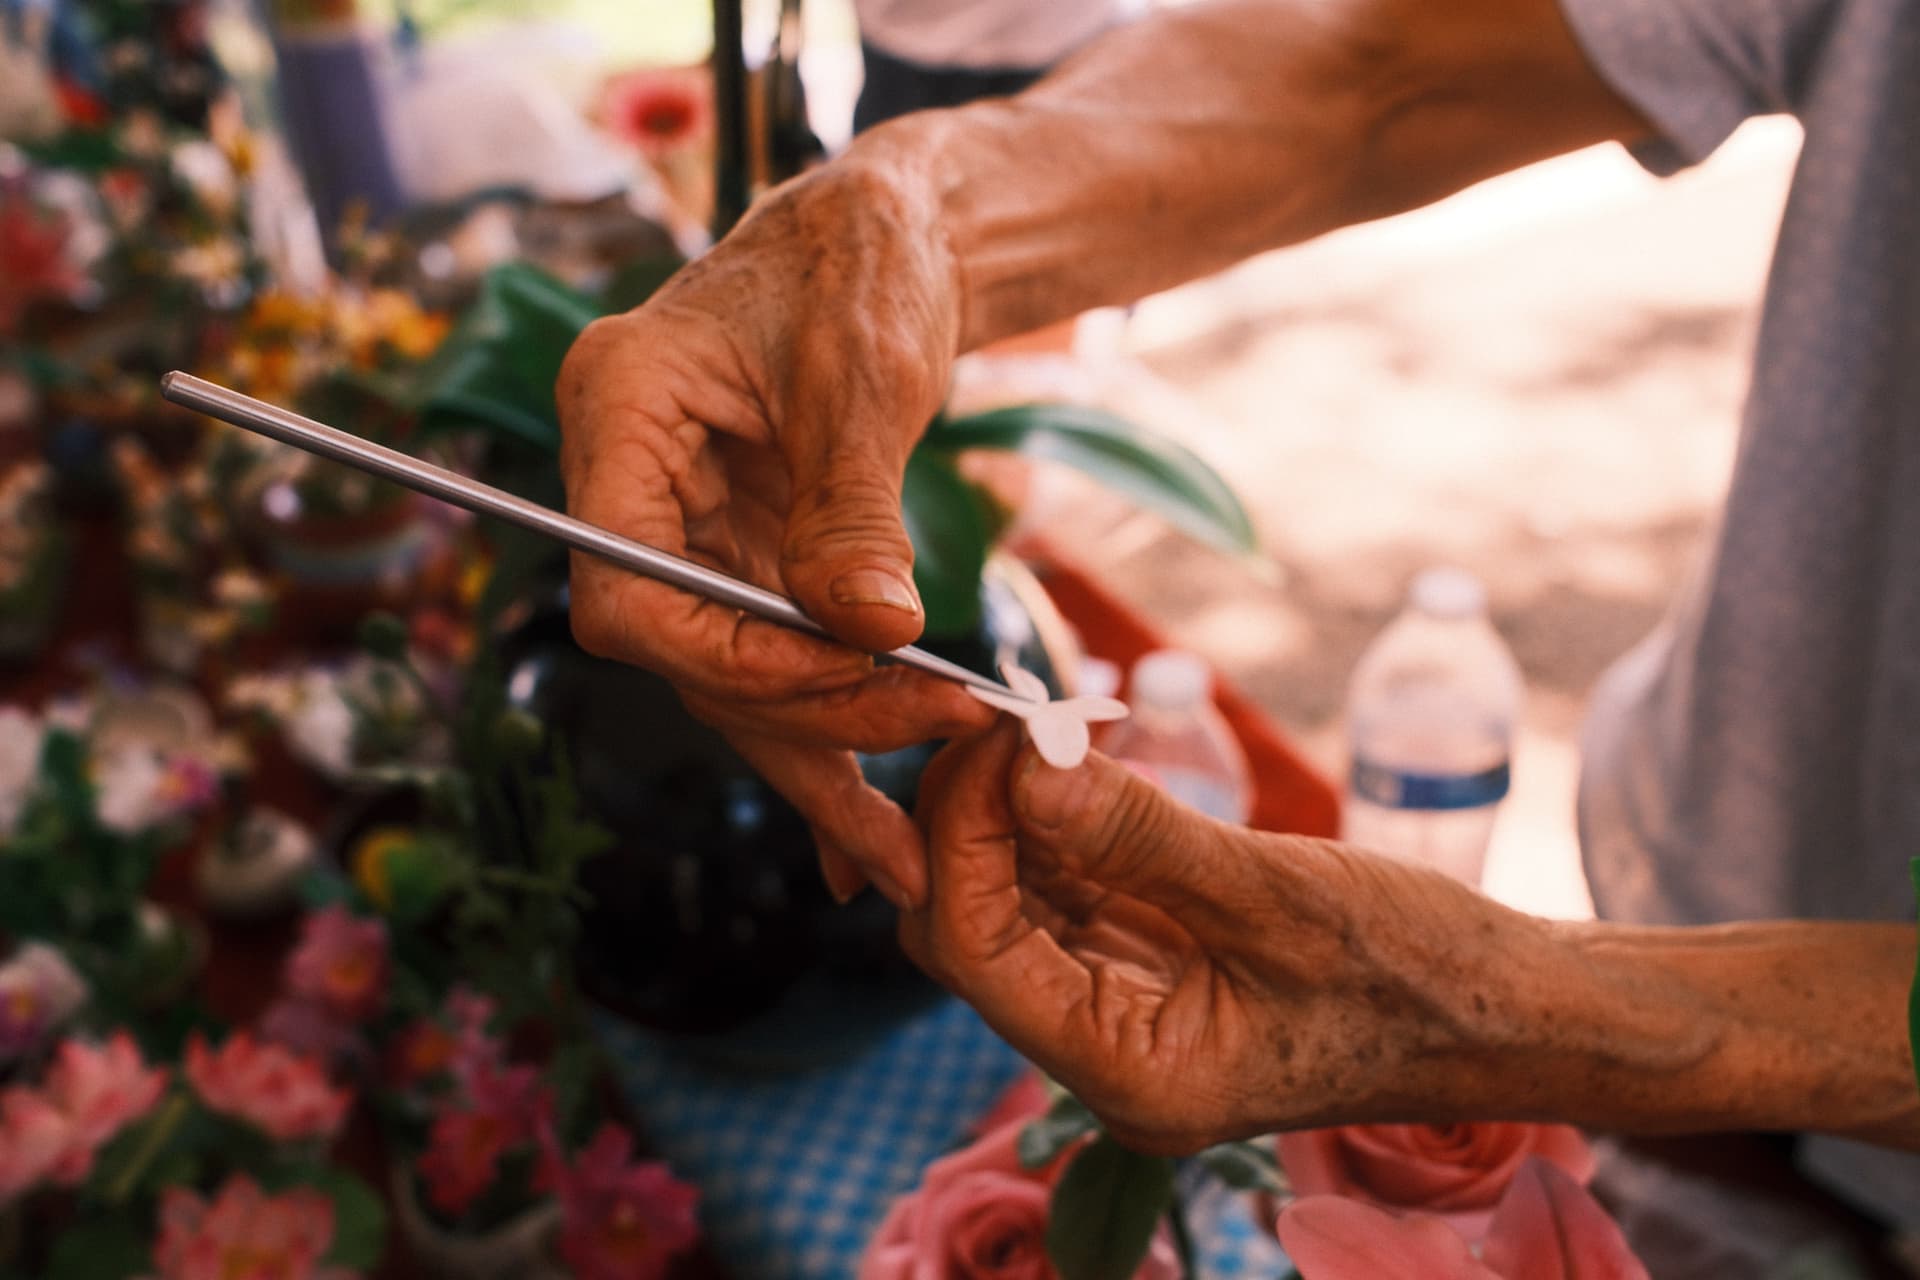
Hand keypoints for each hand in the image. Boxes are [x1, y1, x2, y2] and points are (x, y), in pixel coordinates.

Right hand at [558, 157, 994, 908]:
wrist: (890, 234)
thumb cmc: (864, 264)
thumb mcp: (863, 378)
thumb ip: (852, 510)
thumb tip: (867, 636)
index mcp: (617, 410)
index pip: (624, 586)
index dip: (727, 658)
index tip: (852, 679)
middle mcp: (627, 482)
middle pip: (684, 651)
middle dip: (802, 726)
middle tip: (917, 791)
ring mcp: (682, 525)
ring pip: (731, 676)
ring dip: (821, 760)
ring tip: (903, 858)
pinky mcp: (740, 555)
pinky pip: (772, 660)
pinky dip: (827, 727)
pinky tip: (867, 823)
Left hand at [902, 721, 1554, 1152]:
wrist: (1507, 1012)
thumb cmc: (1419, 971)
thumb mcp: (1279, 894)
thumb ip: (1138, 833)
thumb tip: (1020, 760)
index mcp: (1128, 1070)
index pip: (976, 951)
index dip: (961, 835)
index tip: (995, 734)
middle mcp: (1105, 1052)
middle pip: (972, 929)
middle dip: (969, 817)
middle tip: (1003, 714)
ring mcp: (1124, 1011)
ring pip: (1010, 904)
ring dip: (1007, 812)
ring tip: (1036, 719)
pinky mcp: (1150, 968)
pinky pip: (1067, 892)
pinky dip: (1055, 823)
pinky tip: (1070, 758)